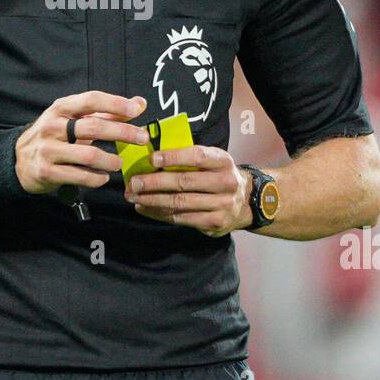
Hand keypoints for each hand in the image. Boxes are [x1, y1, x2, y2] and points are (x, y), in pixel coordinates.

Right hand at [14, 91, 148, 194]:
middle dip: (122, 133)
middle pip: (94, 127)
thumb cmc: (54, 136)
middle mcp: (53, 126)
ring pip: (89, 155)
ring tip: (118, 163)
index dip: (115, 104)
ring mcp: (48, 150)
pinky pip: (80, 176)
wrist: (18, 159)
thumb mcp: (74, 119)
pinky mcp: (47, 171)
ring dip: (110, 160)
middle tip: (141, 138)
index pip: (91, 100)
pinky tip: (103, 176)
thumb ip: (107, 112)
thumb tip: (139, 104)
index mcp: (61, 108)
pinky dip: (97, 178)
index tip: (136, 110)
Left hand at [124, 144, 251, 237]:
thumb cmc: (218, 175)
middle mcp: (226, 183)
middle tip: (134, 182)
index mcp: (223, 162)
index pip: (197, 156)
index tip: (152, 159)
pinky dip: (159, 213)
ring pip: (180, 203)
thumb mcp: (213, 161)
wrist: (247, 201)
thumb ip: (190, 158)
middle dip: (155, 183)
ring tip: (133, 197)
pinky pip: (181, 218)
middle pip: (184, 182)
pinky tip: (144, 208)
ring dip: (152, 200)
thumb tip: (152, 158)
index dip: (174, 157)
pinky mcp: (214, 223)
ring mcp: (221, 205)